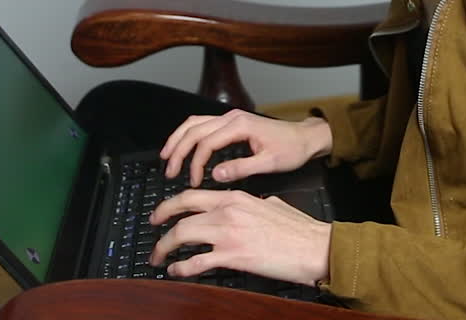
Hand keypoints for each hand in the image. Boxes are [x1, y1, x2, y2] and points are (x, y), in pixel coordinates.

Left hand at [148, 189, 330, 285]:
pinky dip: (181, 268)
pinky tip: (176, 271)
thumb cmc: (299, 229)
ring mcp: (228, 234)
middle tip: (153, 228)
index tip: (163, 211)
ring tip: (158, 256)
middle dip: (160, 219)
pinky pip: (196, 262)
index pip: (193, 194)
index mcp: (236, 197)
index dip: (171, 203)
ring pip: (182, 235)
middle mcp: (228, 211)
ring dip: (165, 247)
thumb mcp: (273, 204)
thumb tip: (251, 207)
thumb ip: (254, 204)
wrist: (313, 246)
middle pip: (181, 212)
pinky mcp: (233, 257)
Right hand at [159, 109, 331, 186]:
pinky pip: (202, 124)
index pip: (206, 143)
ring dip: (178, 139)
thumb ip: (242, 168)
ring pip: (194, 123)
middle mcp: (232, 118)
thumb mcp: (270, 163)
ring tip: (167, 157)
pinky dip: (189, 135)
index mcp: (240, 126)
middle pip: (194, 130)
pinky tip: (182, 146)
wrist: (305, 138)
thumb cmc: (291, 149)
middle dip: (178, 150)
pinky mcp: (232, 122)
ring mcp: (231, 118)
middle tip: (170, 171)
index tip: (193, 181)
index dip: (196, 163)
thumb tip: (216, 174)